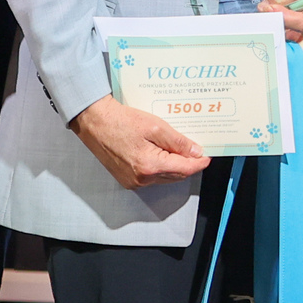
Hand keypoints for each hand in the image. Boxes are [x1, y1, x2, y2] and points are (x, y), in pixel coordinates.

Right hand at [70, 95, 208, 189]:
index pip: (184, 169)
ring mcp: (133, 182)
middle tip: (195, 149)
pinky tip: (161, 153)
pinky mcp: (127, 180)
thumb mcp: (155, 126)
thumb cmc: (121, 121)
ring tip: (178, 148)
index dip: (199, 163)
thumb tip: (196, 152)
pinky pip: (152, 177)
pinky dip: (160, 167)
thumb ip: (178, 142)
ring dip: (174, 166)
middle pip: (176, 175)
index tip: (207, 156)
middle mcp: (142, 179)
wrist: (94, 122)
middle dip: (188, 164)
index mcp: (150, 166)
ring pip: (164, 177)